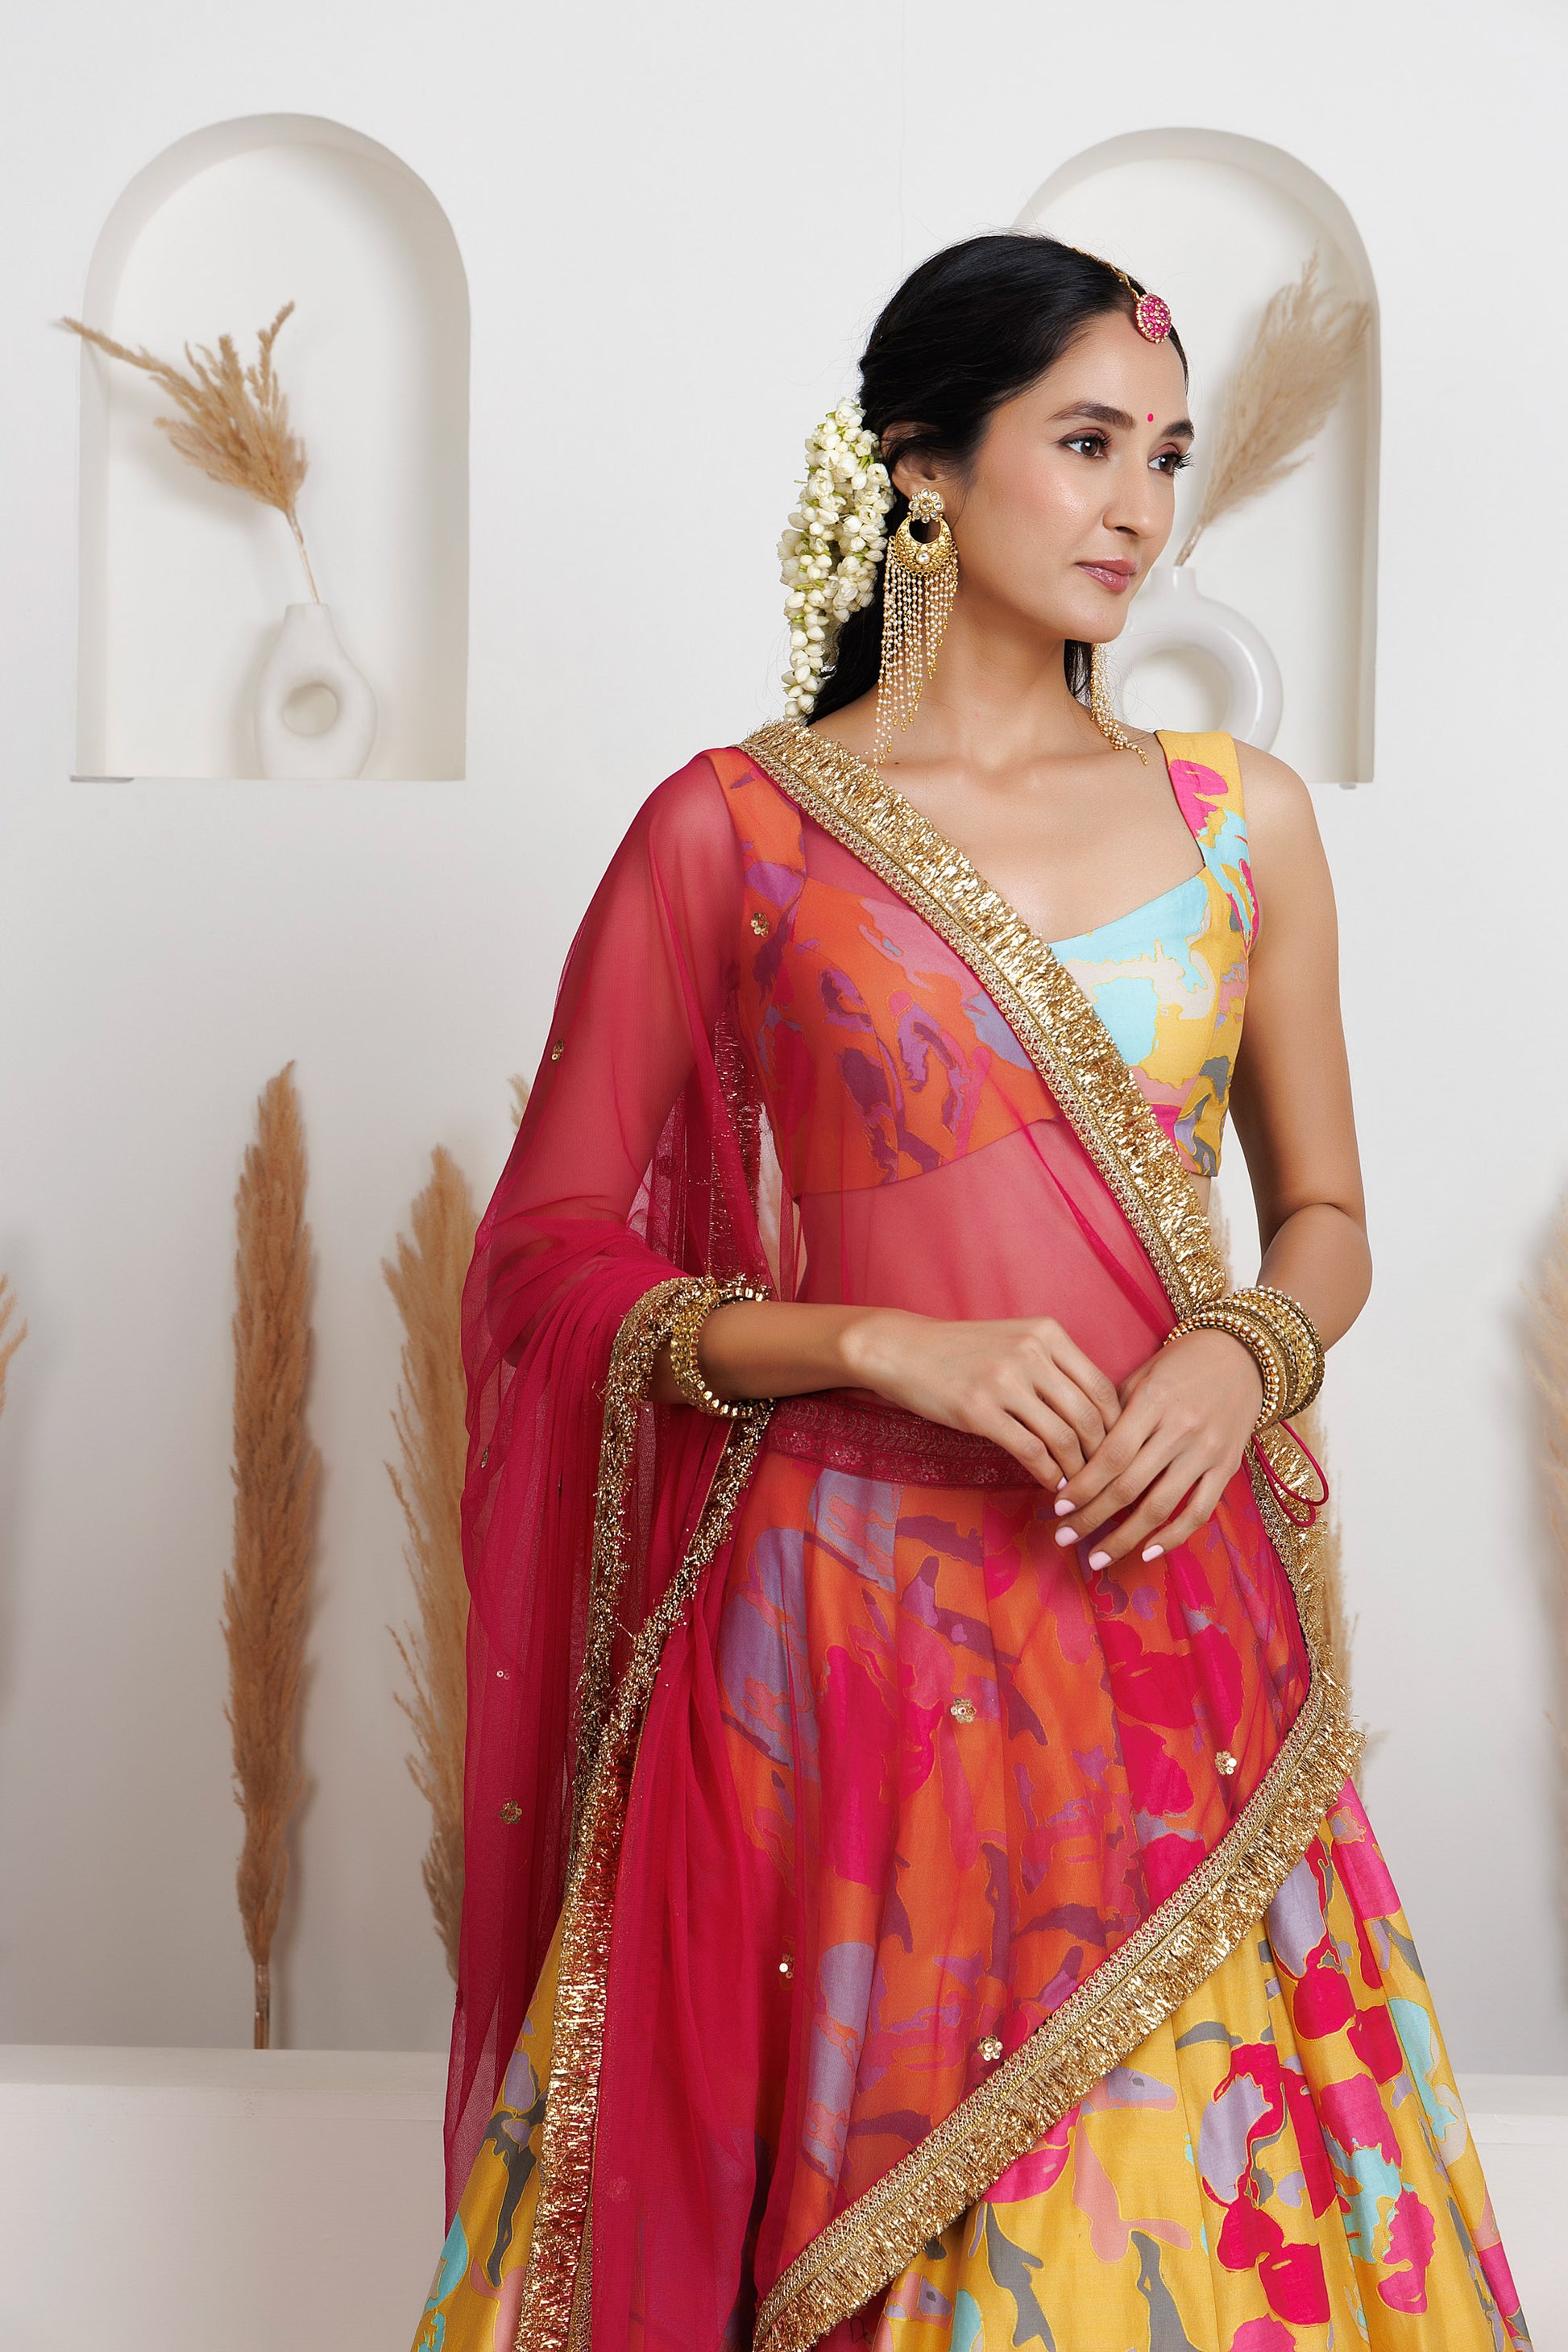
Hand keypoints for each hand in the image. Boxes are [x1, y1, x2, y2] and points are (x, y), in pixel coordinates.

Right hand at [841, 1309, 1120, 1486]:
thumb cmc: (961, 1351)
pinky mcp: (979, 1409)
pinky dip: (1047, 1474)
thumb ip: (1054, 1367)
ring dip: (1076, 1471)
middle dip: (1101, 1455)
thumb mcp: (1015, 1341)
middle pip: (1088, 1415)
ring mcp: (1005, 1380)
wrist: (902, 1349)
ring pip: (1063, 1437)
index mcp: (1048, 1333)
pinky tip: (1050, 1485)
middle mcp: (1032, 1352)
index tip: (1115, 1451)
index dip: (1115, 1427)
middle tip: (1102, 1479)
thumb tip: (1096, 1416)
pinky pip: (1030, 1450)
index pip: (1101, 1387)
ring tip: (1077, 1487)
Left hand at [1050, 1327, 1261, 1566]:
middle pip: (1129, 1487)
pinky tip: (1147, 1553)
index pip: (1111, 1455)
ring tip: (1097, 1557)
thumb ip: (1112, 1414)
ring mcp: (1208, 1451)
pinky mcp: (1228, 1467)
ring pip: (1161, 1506)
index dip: (1082, 1486)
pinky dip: (1173, 1537)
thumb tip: (1075, 1459)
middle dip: (1091, 1518)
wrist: (1241, 1355)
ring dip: (1125, 1538)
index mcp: (1154, 1401)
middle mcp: (1182, 1429)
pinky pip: (1200, 1512)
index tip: (1058, 1507)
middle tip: (1064, 1537)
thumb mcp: (1141, 1375)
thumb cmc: (1180, 1363)